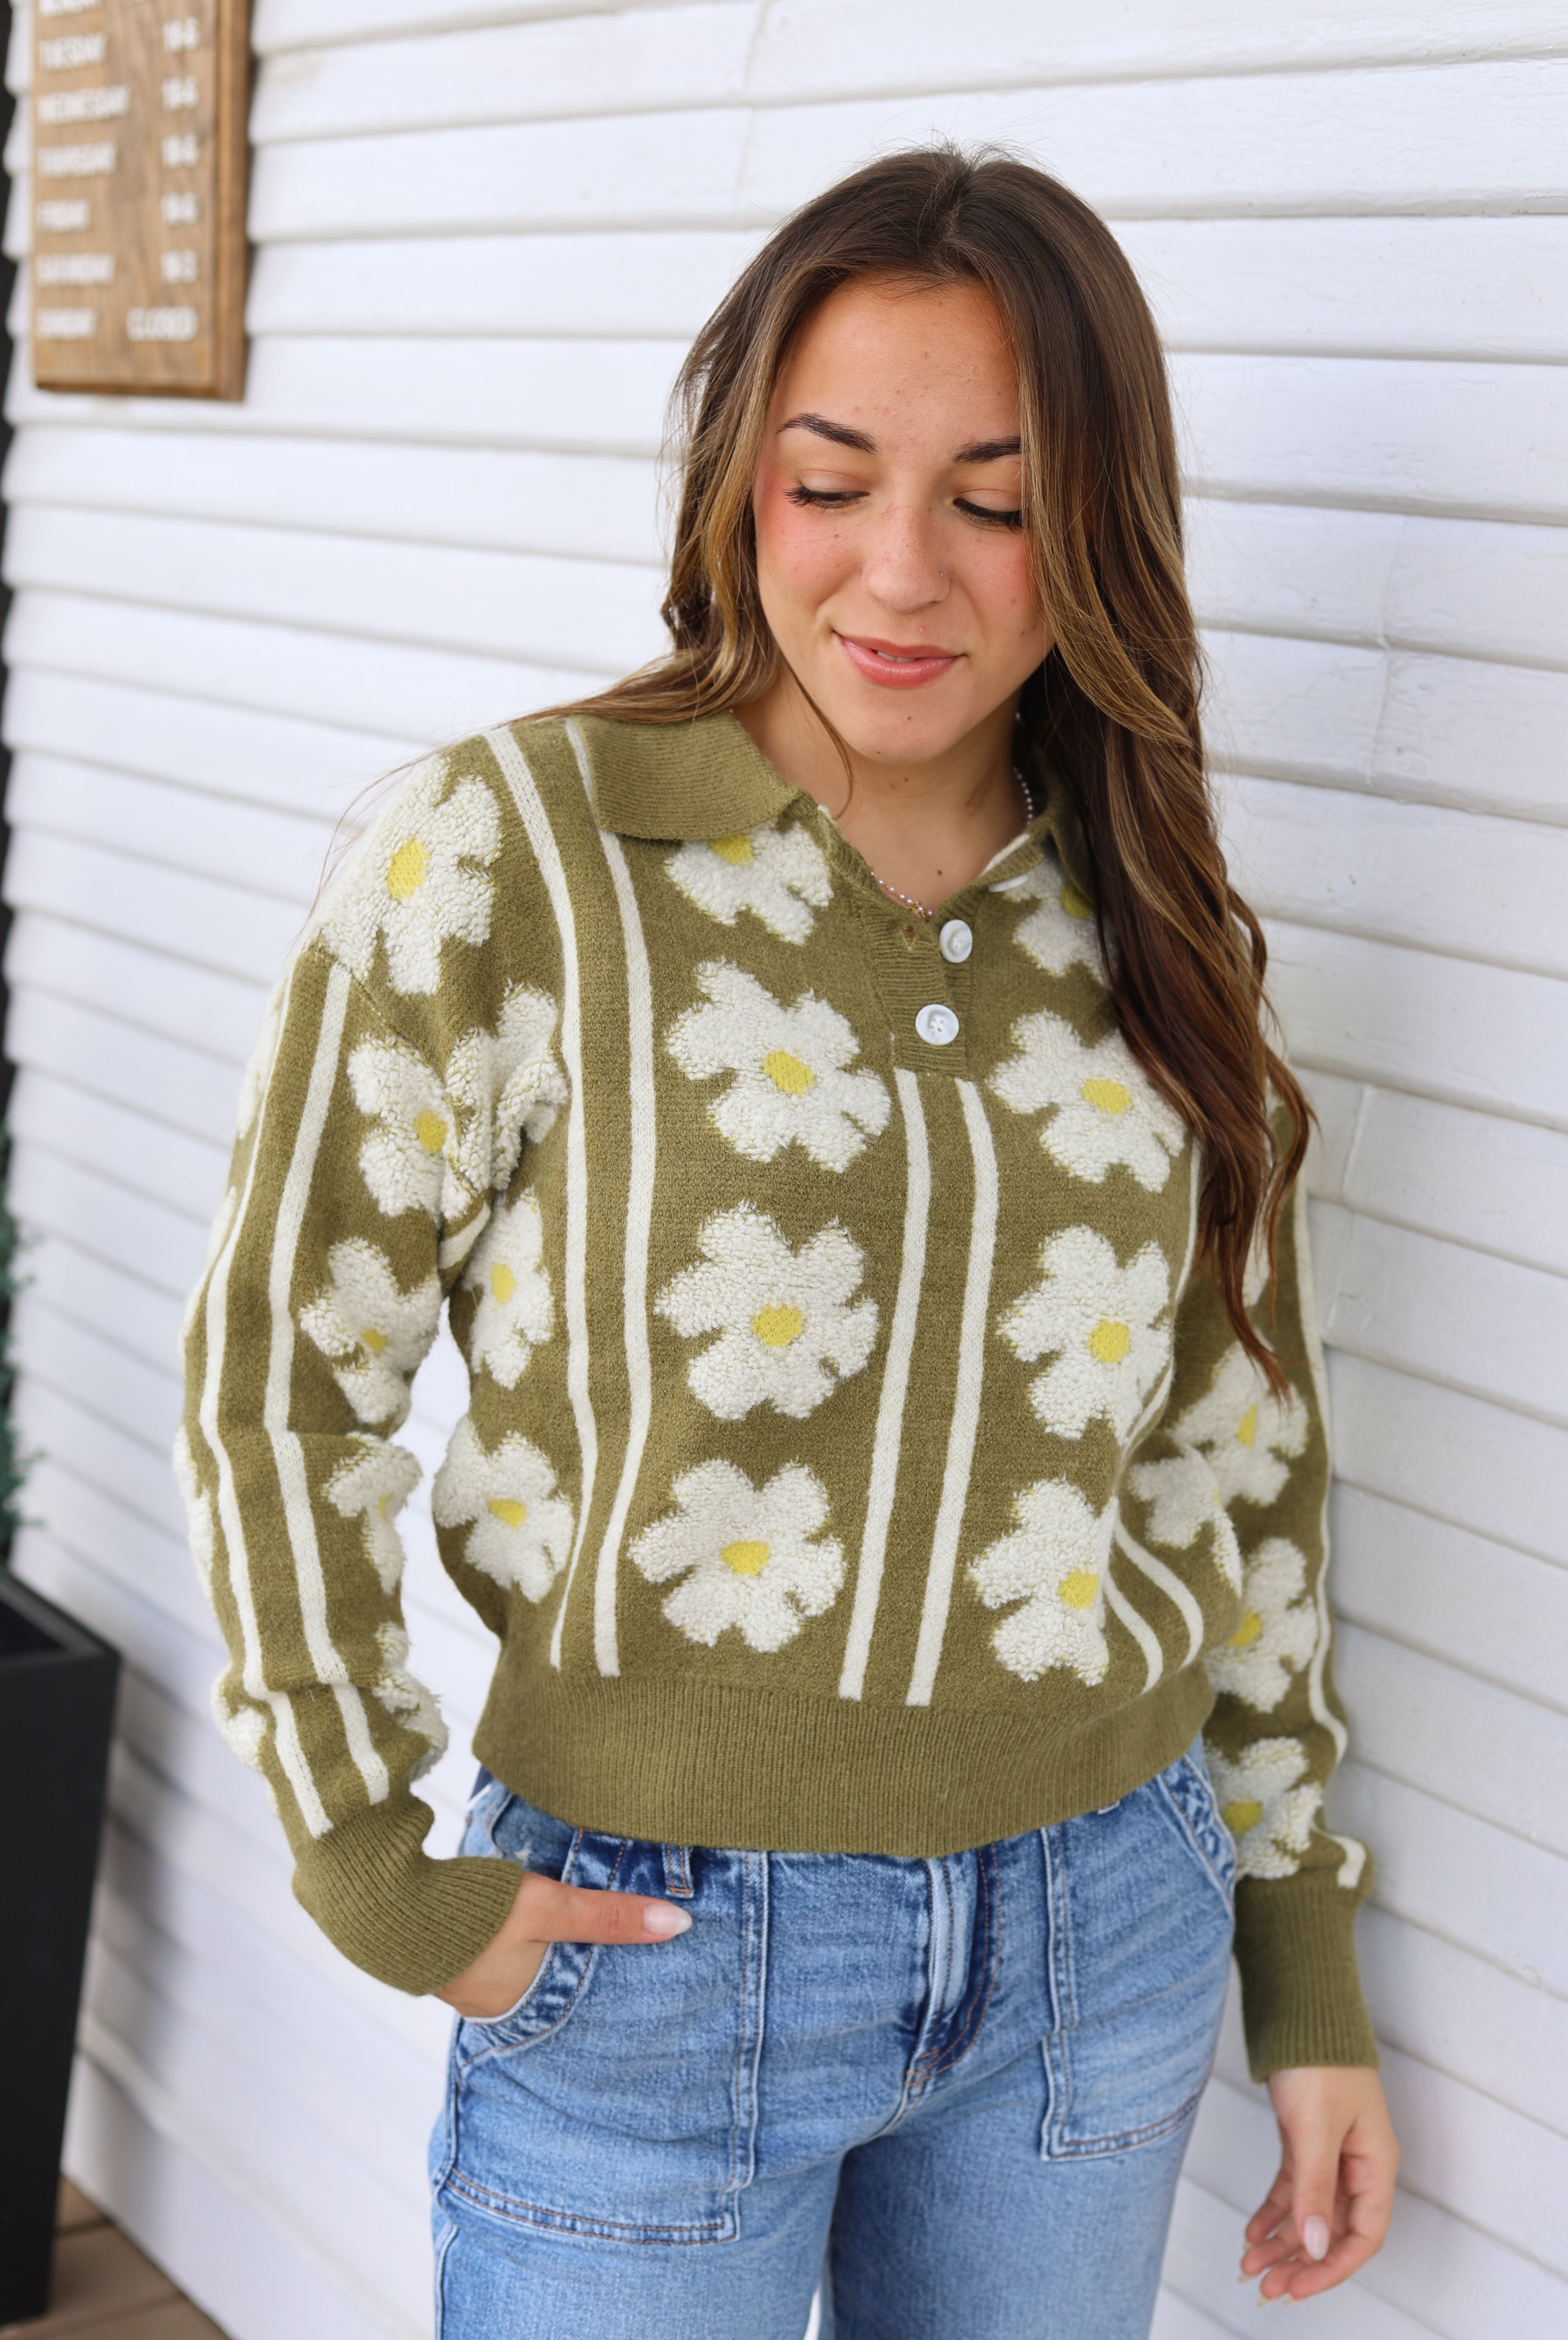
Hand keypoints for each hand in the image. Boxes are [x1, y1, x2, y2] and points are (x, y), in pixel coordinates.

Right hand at [434, 1869, 691, 2018]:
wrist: (389, 1901)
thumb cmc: (472, 1912)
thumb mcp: (551, 1908)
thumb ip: (610, 1917)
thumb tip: (679, 1924)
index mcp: (523, 2007)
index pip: (583, 2006)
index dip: (616, 1991)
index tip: (654, 1979)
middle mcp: (497, 2006)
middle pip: (558, 1991)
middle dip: (589, 1974)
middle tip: (634, 1960)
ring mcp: (472, 1983)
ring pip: (532, 1973)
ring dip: (556, 1957)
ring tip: (593, 1941)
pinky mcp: (457, 1958)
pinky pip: (505, 1958)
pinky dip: (528, 1945)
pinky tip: (539, 1927)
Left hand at [1241, 2066, 1397, 2301]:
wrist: (1301, 2010)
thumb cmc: (1319, 2059)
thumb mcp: (1315, 2127)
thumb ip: (1314, 2188)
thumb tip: (1315, 2247)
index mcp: (1375, 2164)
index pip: (1363, 2235)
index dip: (1333, 2267)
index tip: (1298, 2287)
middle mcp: (1357, 2164)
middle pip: (1333, 2231)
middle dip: (1300, 2263)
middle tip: (1265, 2287)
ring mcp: (1331, 2153)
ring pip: (1309, 2214)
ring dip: (1282, 2243)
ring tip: (1250, 2266)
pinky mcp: (1306, 2141)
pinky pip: (1293, 2190)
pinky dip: (1273, 2212)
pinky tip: (1253, 2231)